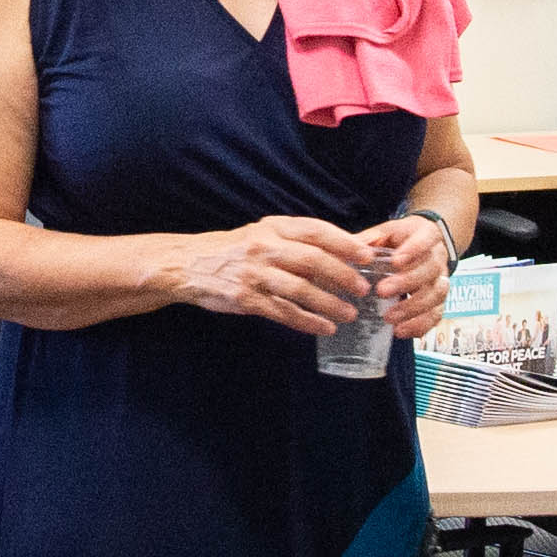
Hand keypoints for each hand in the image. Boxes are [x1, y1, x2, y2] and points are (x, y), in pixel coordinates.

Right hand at [179, 216, 375, 336]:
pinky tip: (325, 328)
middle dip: (342, 275)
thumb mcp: (264, 235)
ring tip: (349, 314)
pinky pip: (283, 312)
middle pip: (312, 260)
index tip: (367, 255)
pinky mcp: (247, 299)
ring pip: (300, 289)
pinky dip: (307, 321)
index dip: (344, 242)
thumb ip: (297, 241)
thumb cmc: (236, 250)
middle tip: (363, 289)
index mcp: (273, 228)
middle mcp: (264, 247)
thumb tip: (344, 250)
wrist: (190, 265)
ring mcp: (255, 274)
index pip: (315, 230)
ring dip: (328, 303)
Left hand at [356, 208, 454, 340]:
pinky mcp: (439, 301)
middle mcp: (438, 258)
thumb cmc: (404, 239)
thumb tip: (348, 248)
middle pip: (429, 271)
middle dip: (407, 283)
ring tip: (389, 318)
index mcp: (427, 235)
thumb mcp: (388, 232)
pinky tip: (401, 331)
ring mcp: (441, 281)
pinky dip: (420, 326)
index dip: (414, 251)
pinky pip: (436, 315)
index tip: (396, 261)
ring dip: (412, 309)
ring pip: (435, 295)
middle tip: (382, 292)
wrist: (429, 245)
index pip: (426, 240)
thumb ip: (370, 239)